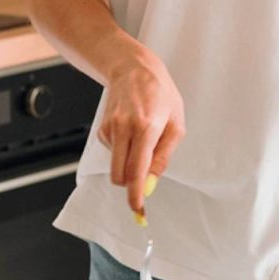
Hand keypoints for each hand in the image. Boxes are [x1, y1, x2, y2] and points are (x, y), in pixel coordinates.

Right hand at [99, 45, 184, 220]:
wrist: (133, 69)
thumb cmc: (161, 95)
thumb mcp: (176, 125)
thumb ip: (163, 157)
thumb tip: (150, 183)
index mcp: (146, 128)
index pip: (137, 170)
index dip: (135, 195)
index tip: (137, 210)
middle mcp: (124, 129)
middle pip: (119, 175)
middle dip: (130, 185)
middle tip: (143, 186)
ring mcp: (110, 129)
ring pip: (116, 166)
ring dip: (129, 165)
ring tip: (143, 141)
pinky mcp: (102, 130)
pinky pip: (113, 154)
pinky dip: (123, 152)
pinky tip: (131, 133)